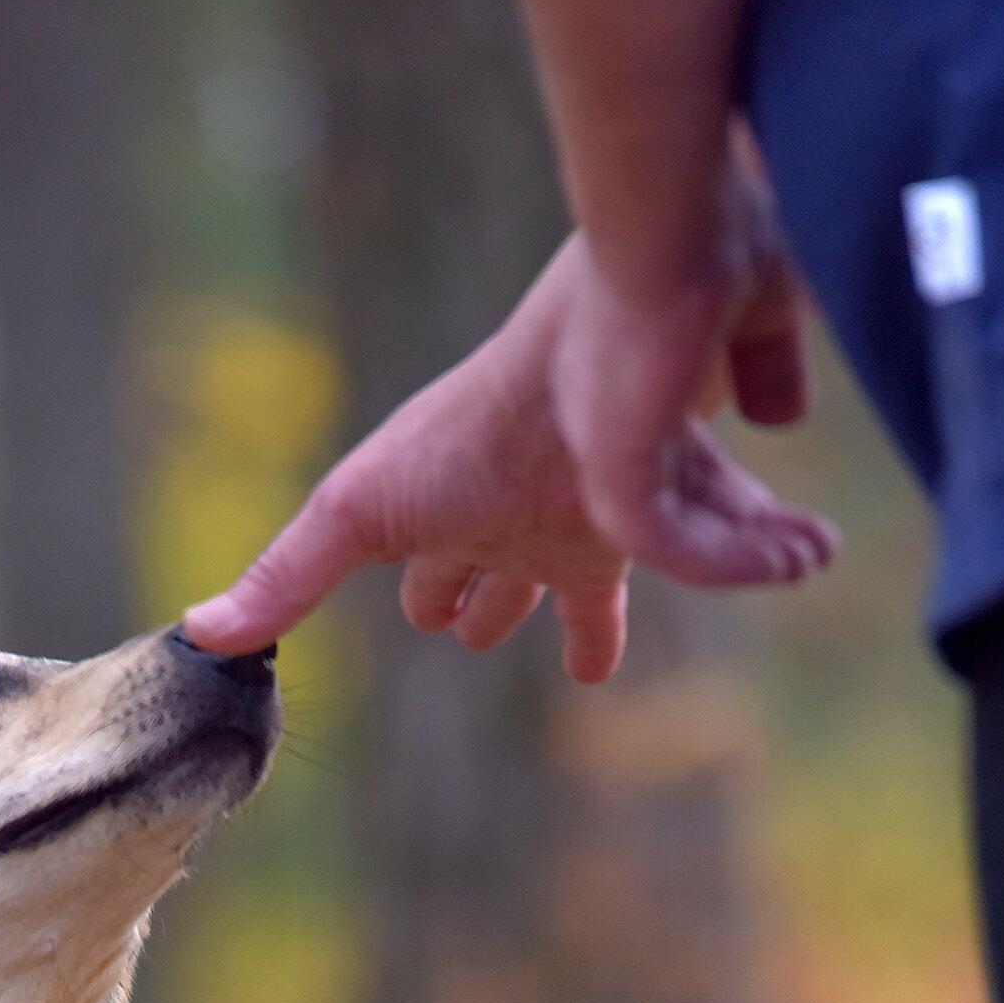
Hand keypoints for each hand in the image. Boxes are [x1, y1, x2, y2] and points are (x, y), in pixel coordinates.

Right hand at [185, 173, 836, 682]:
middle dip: (542, 604)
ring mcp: (626, 497)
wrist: (586, 351)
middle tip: (579, 651)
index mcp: (476, 533)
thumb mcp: (361, 512)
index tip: (455, 625)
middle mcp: (549, 518)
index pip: (455, 586)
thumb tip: (196, 638)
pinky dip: (767, 545)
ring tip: (740, 580)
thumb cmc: (471, 431)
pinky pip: (738, 524)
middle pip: (543, 576)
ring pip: (652, 548)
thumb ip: (288, 576)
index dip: (450, 607)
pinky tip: (807, 553)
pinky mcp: (698, 481)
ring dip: (691, 562)